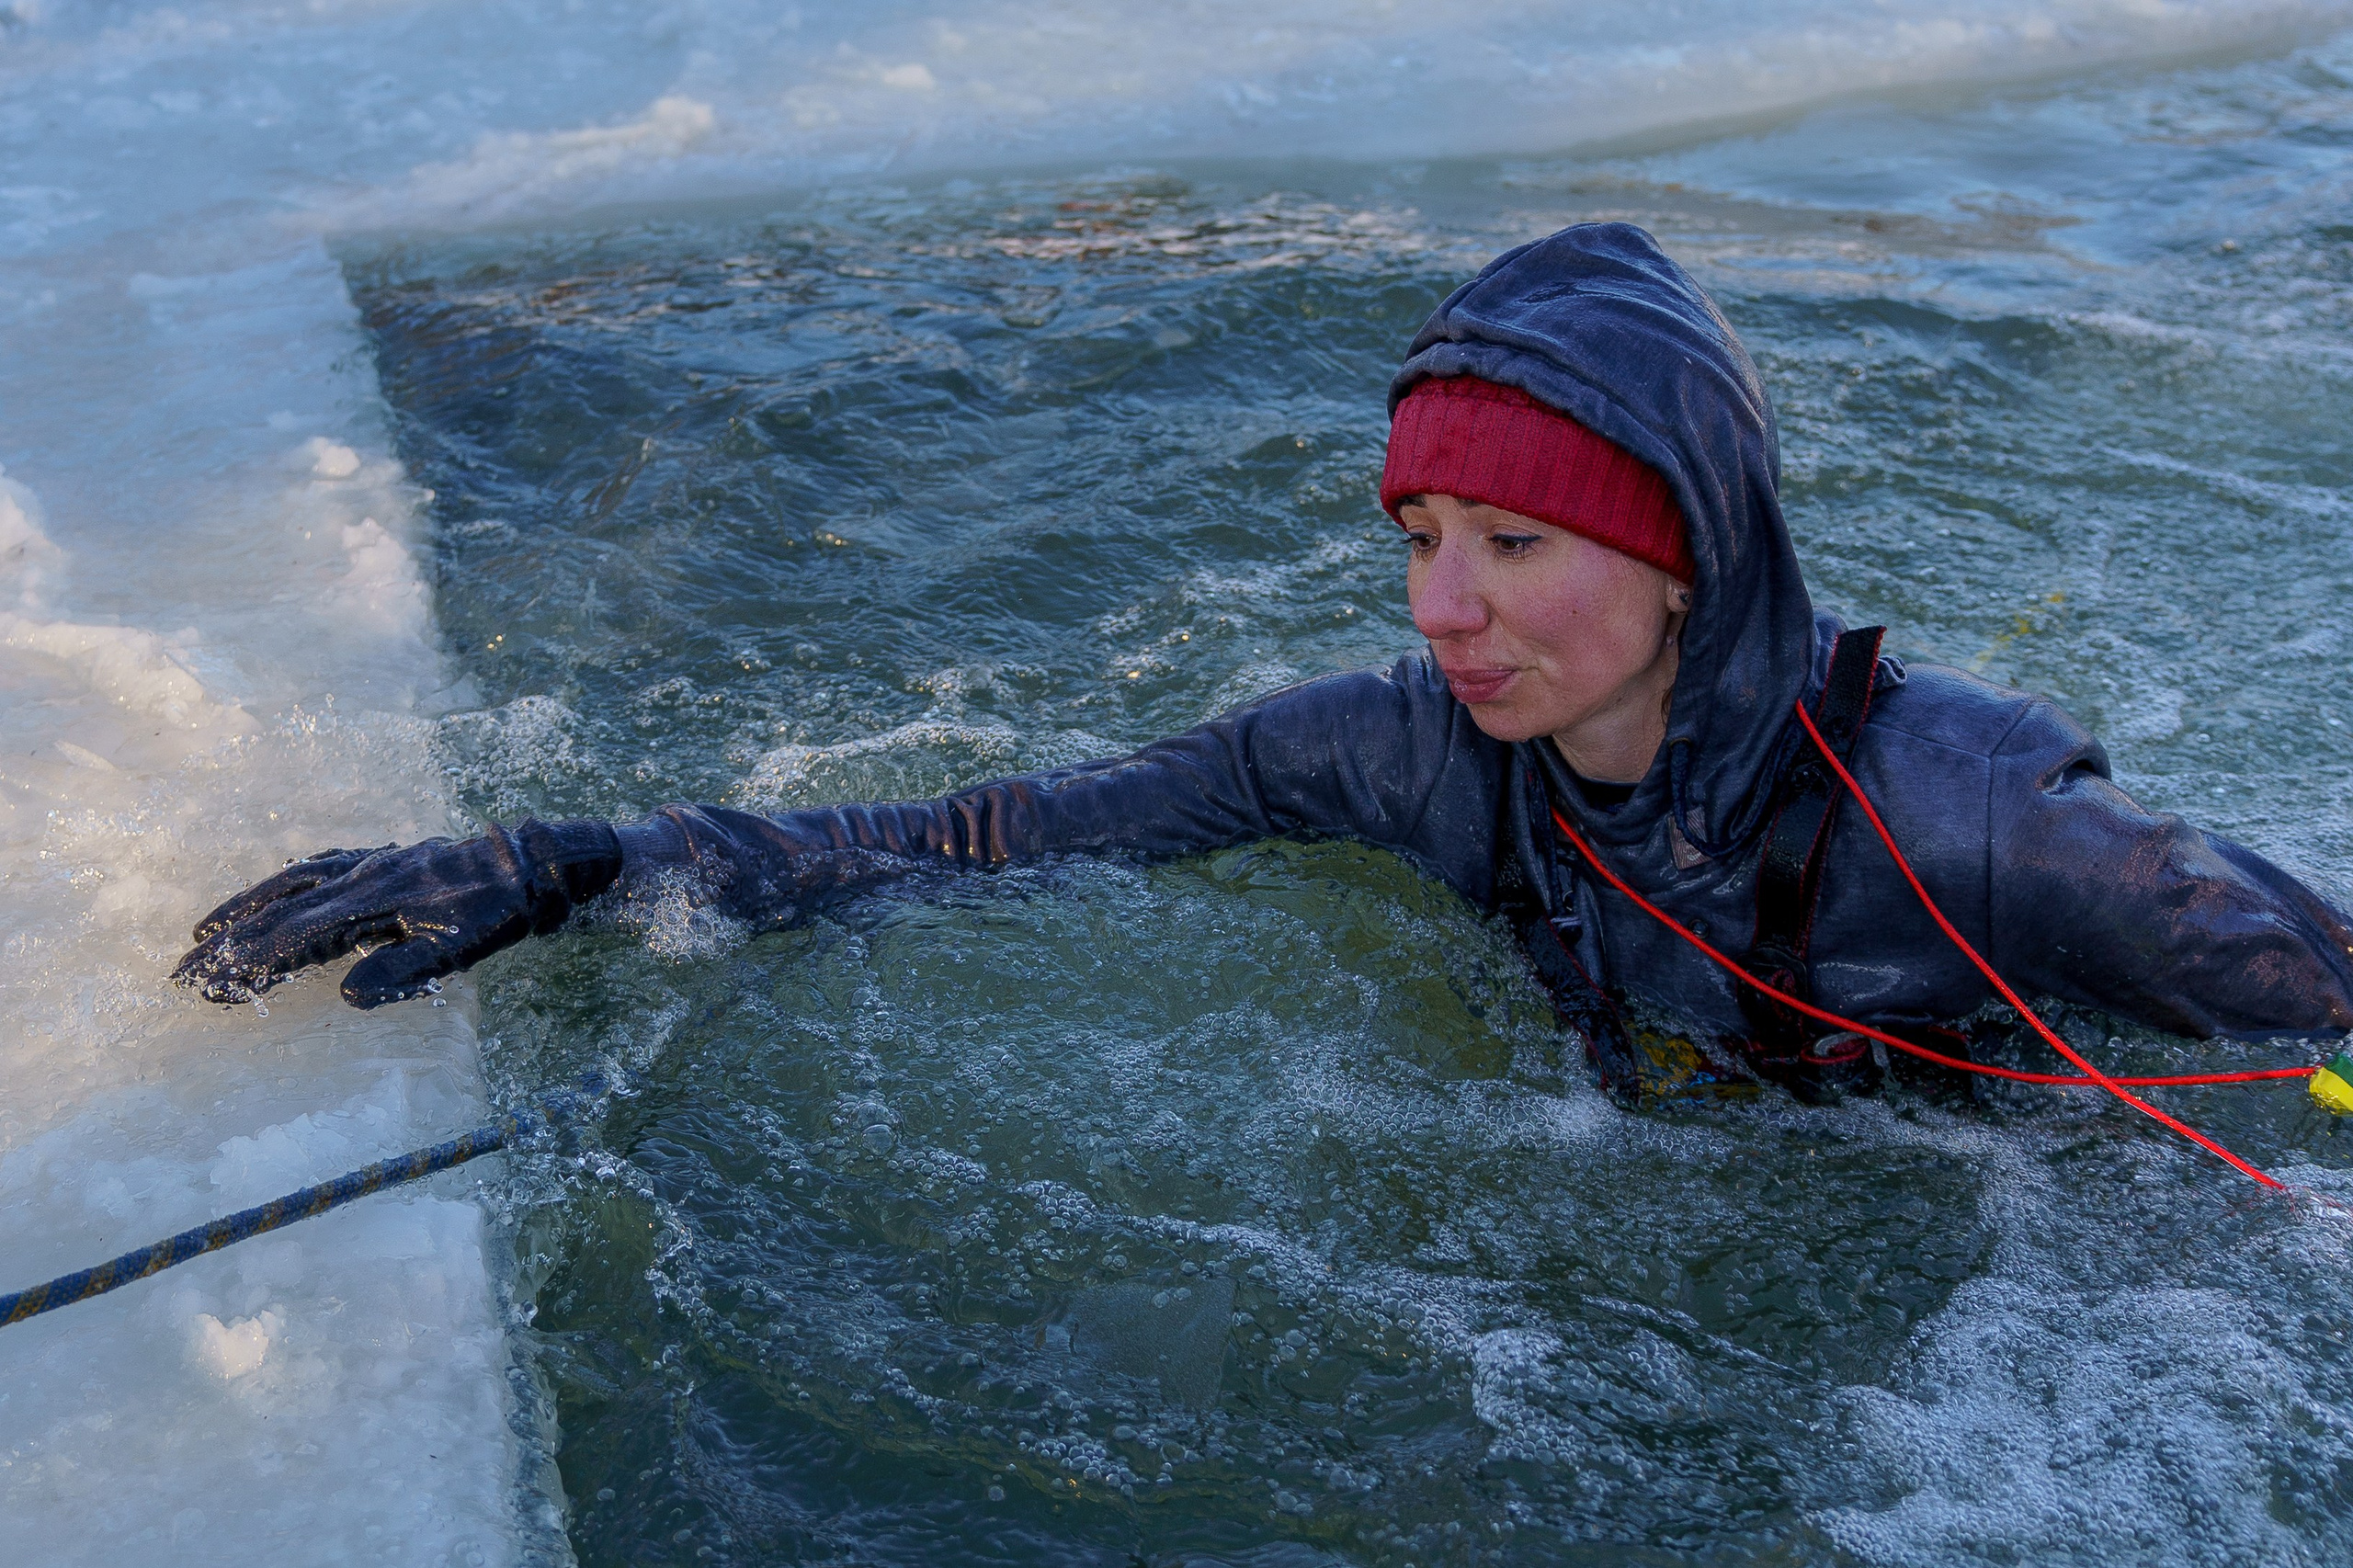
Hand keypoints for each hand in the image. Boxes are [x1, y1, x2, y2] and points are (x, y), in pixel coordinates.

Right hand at [172, 820, 621, 1008]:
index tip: (213, 979)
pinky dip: (282, 886)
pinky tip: (267, 898)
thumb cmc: (494, 912)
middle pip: (279, 907)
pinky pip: (314, 870)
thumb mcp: (456, 950)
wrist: (524, 864)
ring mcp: (365, 863)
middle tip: (184, 969)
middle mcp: (358, 874)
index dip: (252, 957)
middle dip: (230, 939)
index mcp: (372, 898)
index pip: (296, 931)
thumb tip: (347, 996)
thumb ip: (403, 972)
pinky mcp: (376, 860)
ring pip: (289, 884)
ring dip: (244, 908)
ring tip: (204, 934)